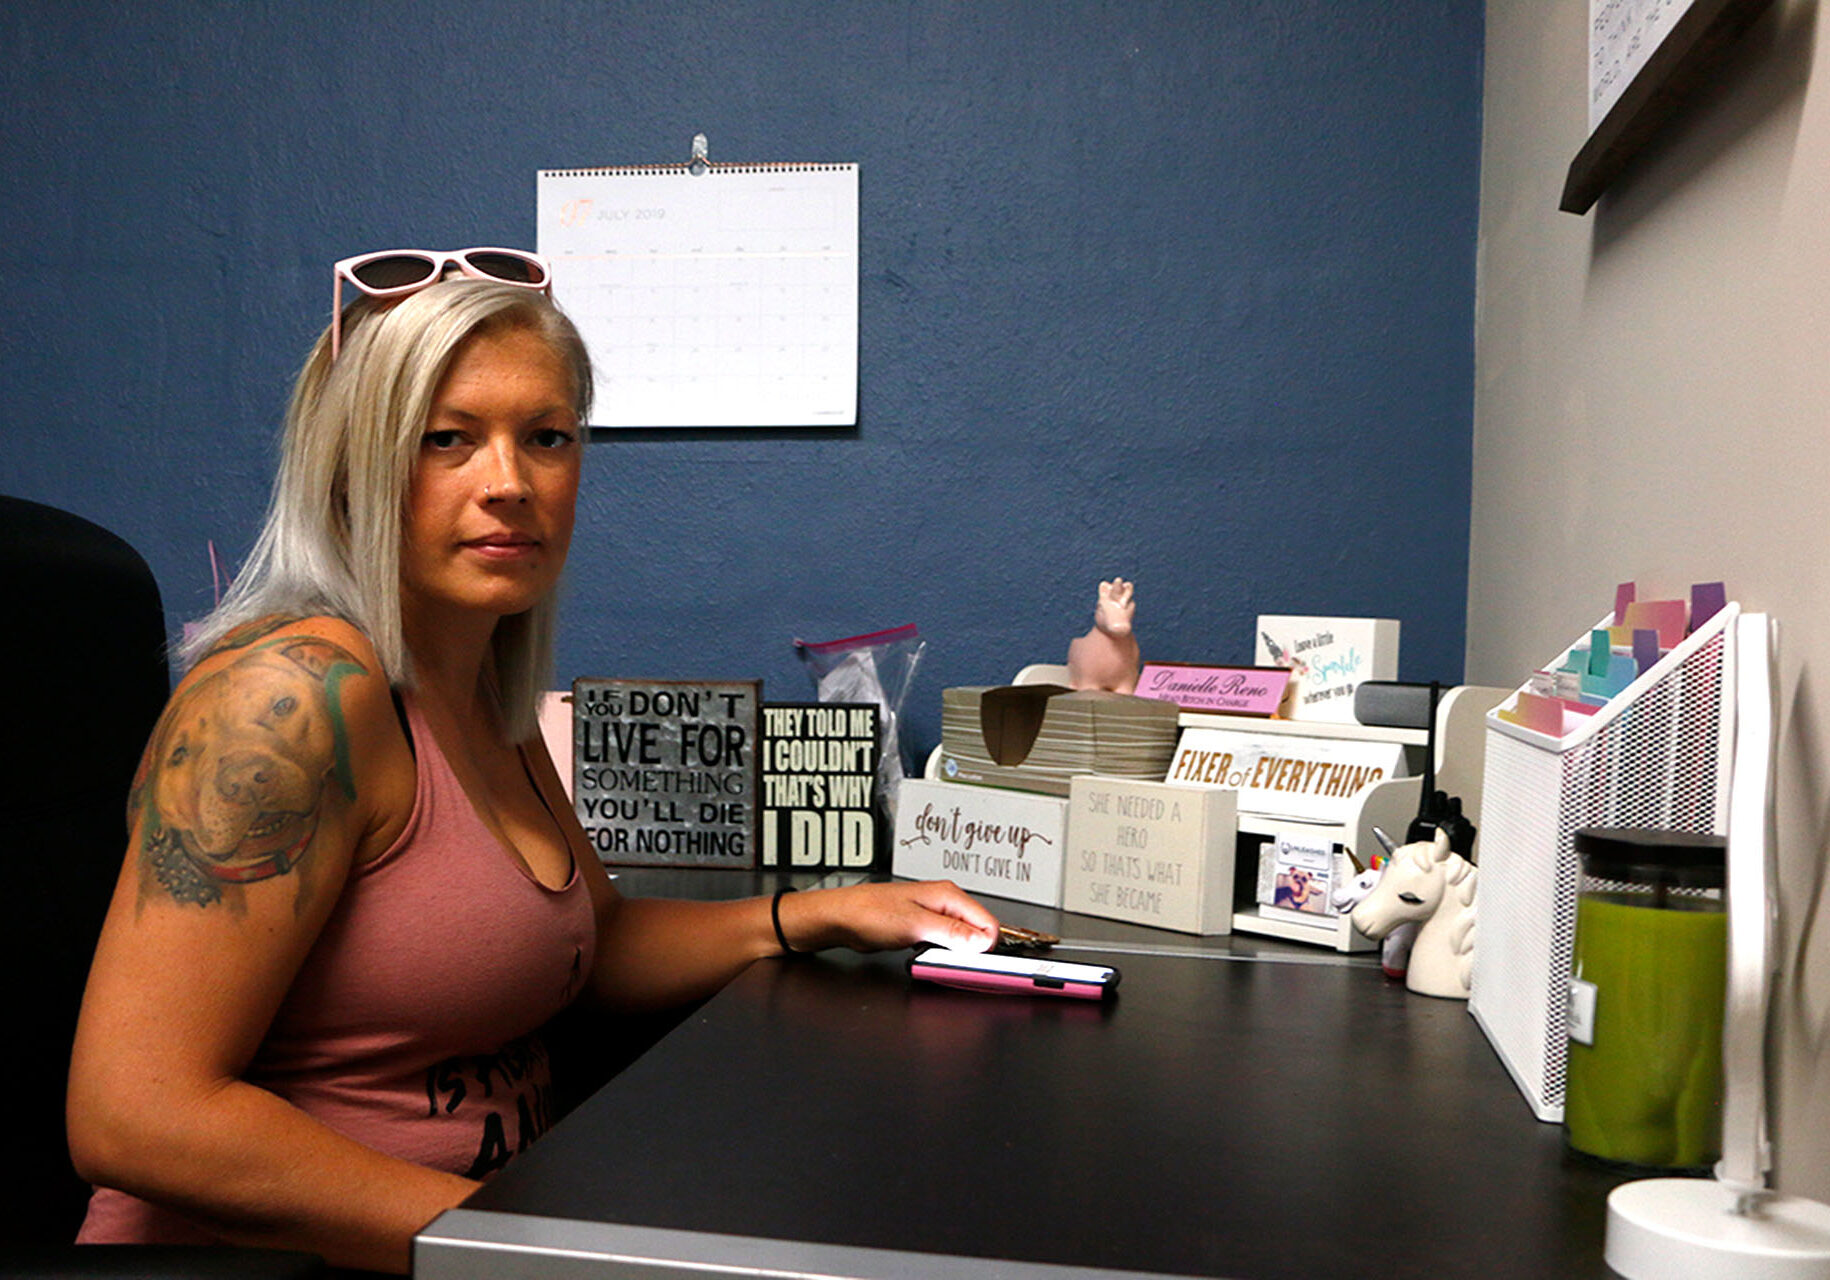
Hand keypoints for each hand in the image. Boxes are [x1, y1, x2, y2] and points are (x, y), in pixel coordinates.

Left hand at [784, 880, 1000, 954]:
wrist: (842, 919)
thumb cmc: (869, 913)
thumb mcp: (914, 925)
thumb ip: (951, 933)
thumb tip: (981, 941)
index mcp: (948, 896)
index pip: (987, 923)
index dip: (985, 947)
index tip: (974, 964)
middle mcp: (944, 903)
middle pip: (976, 933)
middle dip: (969, 952)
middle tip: (948, 963)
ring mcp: (933, 916)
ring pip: (960, 941)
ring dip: (953, 955)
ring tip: (932, 958)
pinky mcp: (923, 929)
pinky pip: (943, 945)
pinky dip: (939, 955)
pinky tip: (924, 957)